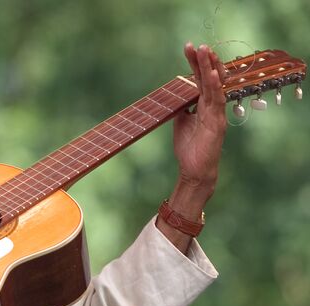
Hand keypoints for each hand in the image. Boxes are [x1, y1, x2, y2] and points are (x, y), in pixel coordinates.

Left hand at [156, 43, 226, 251]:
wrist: (194, 171)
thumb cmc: (189, 148)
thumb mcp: (181, 121)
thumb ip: (181, 106)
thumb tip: (176, 94)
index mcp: (203, 105)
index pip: (200, 80)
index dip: (195, 63)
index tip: (189, 47)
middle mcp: (212, 107)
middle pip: (209, 79)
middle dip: (204, 61)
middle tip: (198, 44)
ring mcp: (216, 114)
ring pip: (215, 87)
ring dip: (210, 69)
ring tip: (206, 52)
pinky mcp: (217, 124)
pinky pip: (217, 103)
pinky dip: (215, 89)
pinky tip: (213, 76)